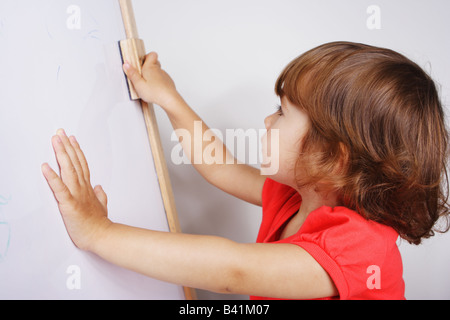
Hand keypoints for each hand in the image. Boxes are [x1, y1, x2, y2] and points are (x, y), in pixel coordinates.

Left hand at [41, 129, 110, 250]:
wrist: (101, 236)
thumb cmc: (99, 224)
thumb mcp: (102, 206)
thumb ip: (101, 196)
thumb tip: (100, 188)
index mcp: (88, 188)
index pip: (82, 165)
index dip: (76, 151)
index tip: (72, 139)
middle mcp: (82, 187)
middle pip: (74, 162)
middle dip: (67, 146)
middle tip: (60, 133)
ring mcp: (76, 194)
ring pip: (68, 170)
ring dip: (62, 154)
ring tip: (55, 141)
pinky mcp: (69, 204)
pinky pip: (59, 188)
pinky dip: (52, 177)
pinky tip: (45, 167)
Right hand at [123, 52, 179, 109]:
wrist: (169, 99)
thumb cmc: (154, 92)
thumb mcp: (138, 84)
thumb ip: (132, 74)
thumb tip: (126, 64)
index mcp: (150, 67)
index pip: (151, 54)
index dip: (146, 56)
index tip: (141, 62)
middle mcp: (159, 69)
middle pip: (155, 63)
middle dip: (148, 66)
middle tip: (142, 74)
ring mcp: (165, 76)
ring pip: (159, 72)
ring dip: (153, 75)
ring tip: (148, 84)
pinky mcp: (168, 82)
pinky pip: (163, 79)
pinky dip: (159, 82)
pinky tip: (155, 89)